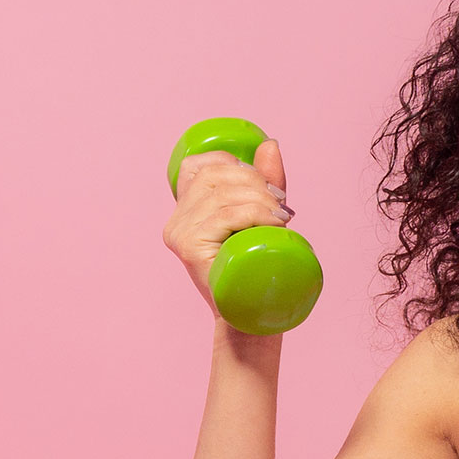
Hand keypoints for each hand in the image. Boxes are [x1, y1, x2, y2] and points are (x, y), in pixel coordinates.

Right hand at [162, 139, 293, 318]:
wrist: (253, 315)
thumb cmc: (258, 266)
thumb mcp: (262, 215)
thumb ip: (264, 181)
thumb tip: (270, 143)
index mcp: (185, 209)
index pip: (199, 166)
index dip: (234, 164)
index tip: (265, 185)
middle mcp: (176, 220)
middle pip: (214, 177)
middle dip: (255, 182)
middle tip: (282, 203)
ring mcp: (180, 234)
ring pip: (222, 195)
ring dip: (261, 199)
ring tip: (282, 215)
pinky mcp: (189, 247)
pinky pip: (224, 216)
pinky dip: (255, 213)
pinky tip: (274, 221)